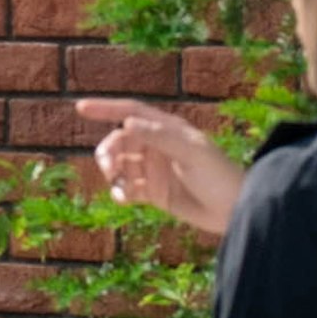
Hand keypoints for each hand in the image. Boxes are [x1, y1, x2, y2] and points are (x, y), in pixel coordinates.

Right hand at [77, 101, 244, 246]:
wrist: (235, 210)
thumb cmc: (219, 175)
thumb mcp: (192, 153)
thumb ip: (160, 138)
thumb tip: (127, 123)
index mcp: (167, 129)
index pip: (131, 112)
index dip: (105, 108)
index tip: (81, 107)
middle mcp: (157, 146)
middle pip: (118, 142)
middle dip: (109, 153)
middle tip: (111, 170)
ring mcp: (154, 169)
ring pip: (120, 166)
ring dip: (114, 174)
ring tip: (122, 189)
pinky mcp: (154, 192)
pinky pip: (127, 189)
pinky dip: (121, 193)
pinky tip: (128, 200)